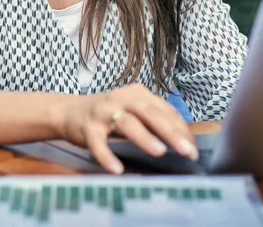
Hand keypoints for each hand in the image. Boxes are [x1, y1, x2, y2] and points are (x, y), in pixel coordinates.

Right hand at [56, 84, 196, 173]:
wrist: (68, 111)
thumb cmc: (108, 113)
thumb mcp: (133, 110)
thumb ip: (156, 119)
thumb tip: (186, 138)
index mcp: (137, 94)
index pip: (165, 111)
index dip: (181, 130)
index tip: (194, 149)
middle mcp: (121, 99)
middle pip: (149, 113)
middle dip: (170, 132)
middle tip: (187, 151)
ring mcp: (103, 112)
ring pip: (126, 123)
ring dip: (143, 137)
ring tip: (159, 151)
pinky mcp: (88, 128)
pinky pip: (98, 143)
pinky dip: (107, 156)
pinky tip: (116, 169)